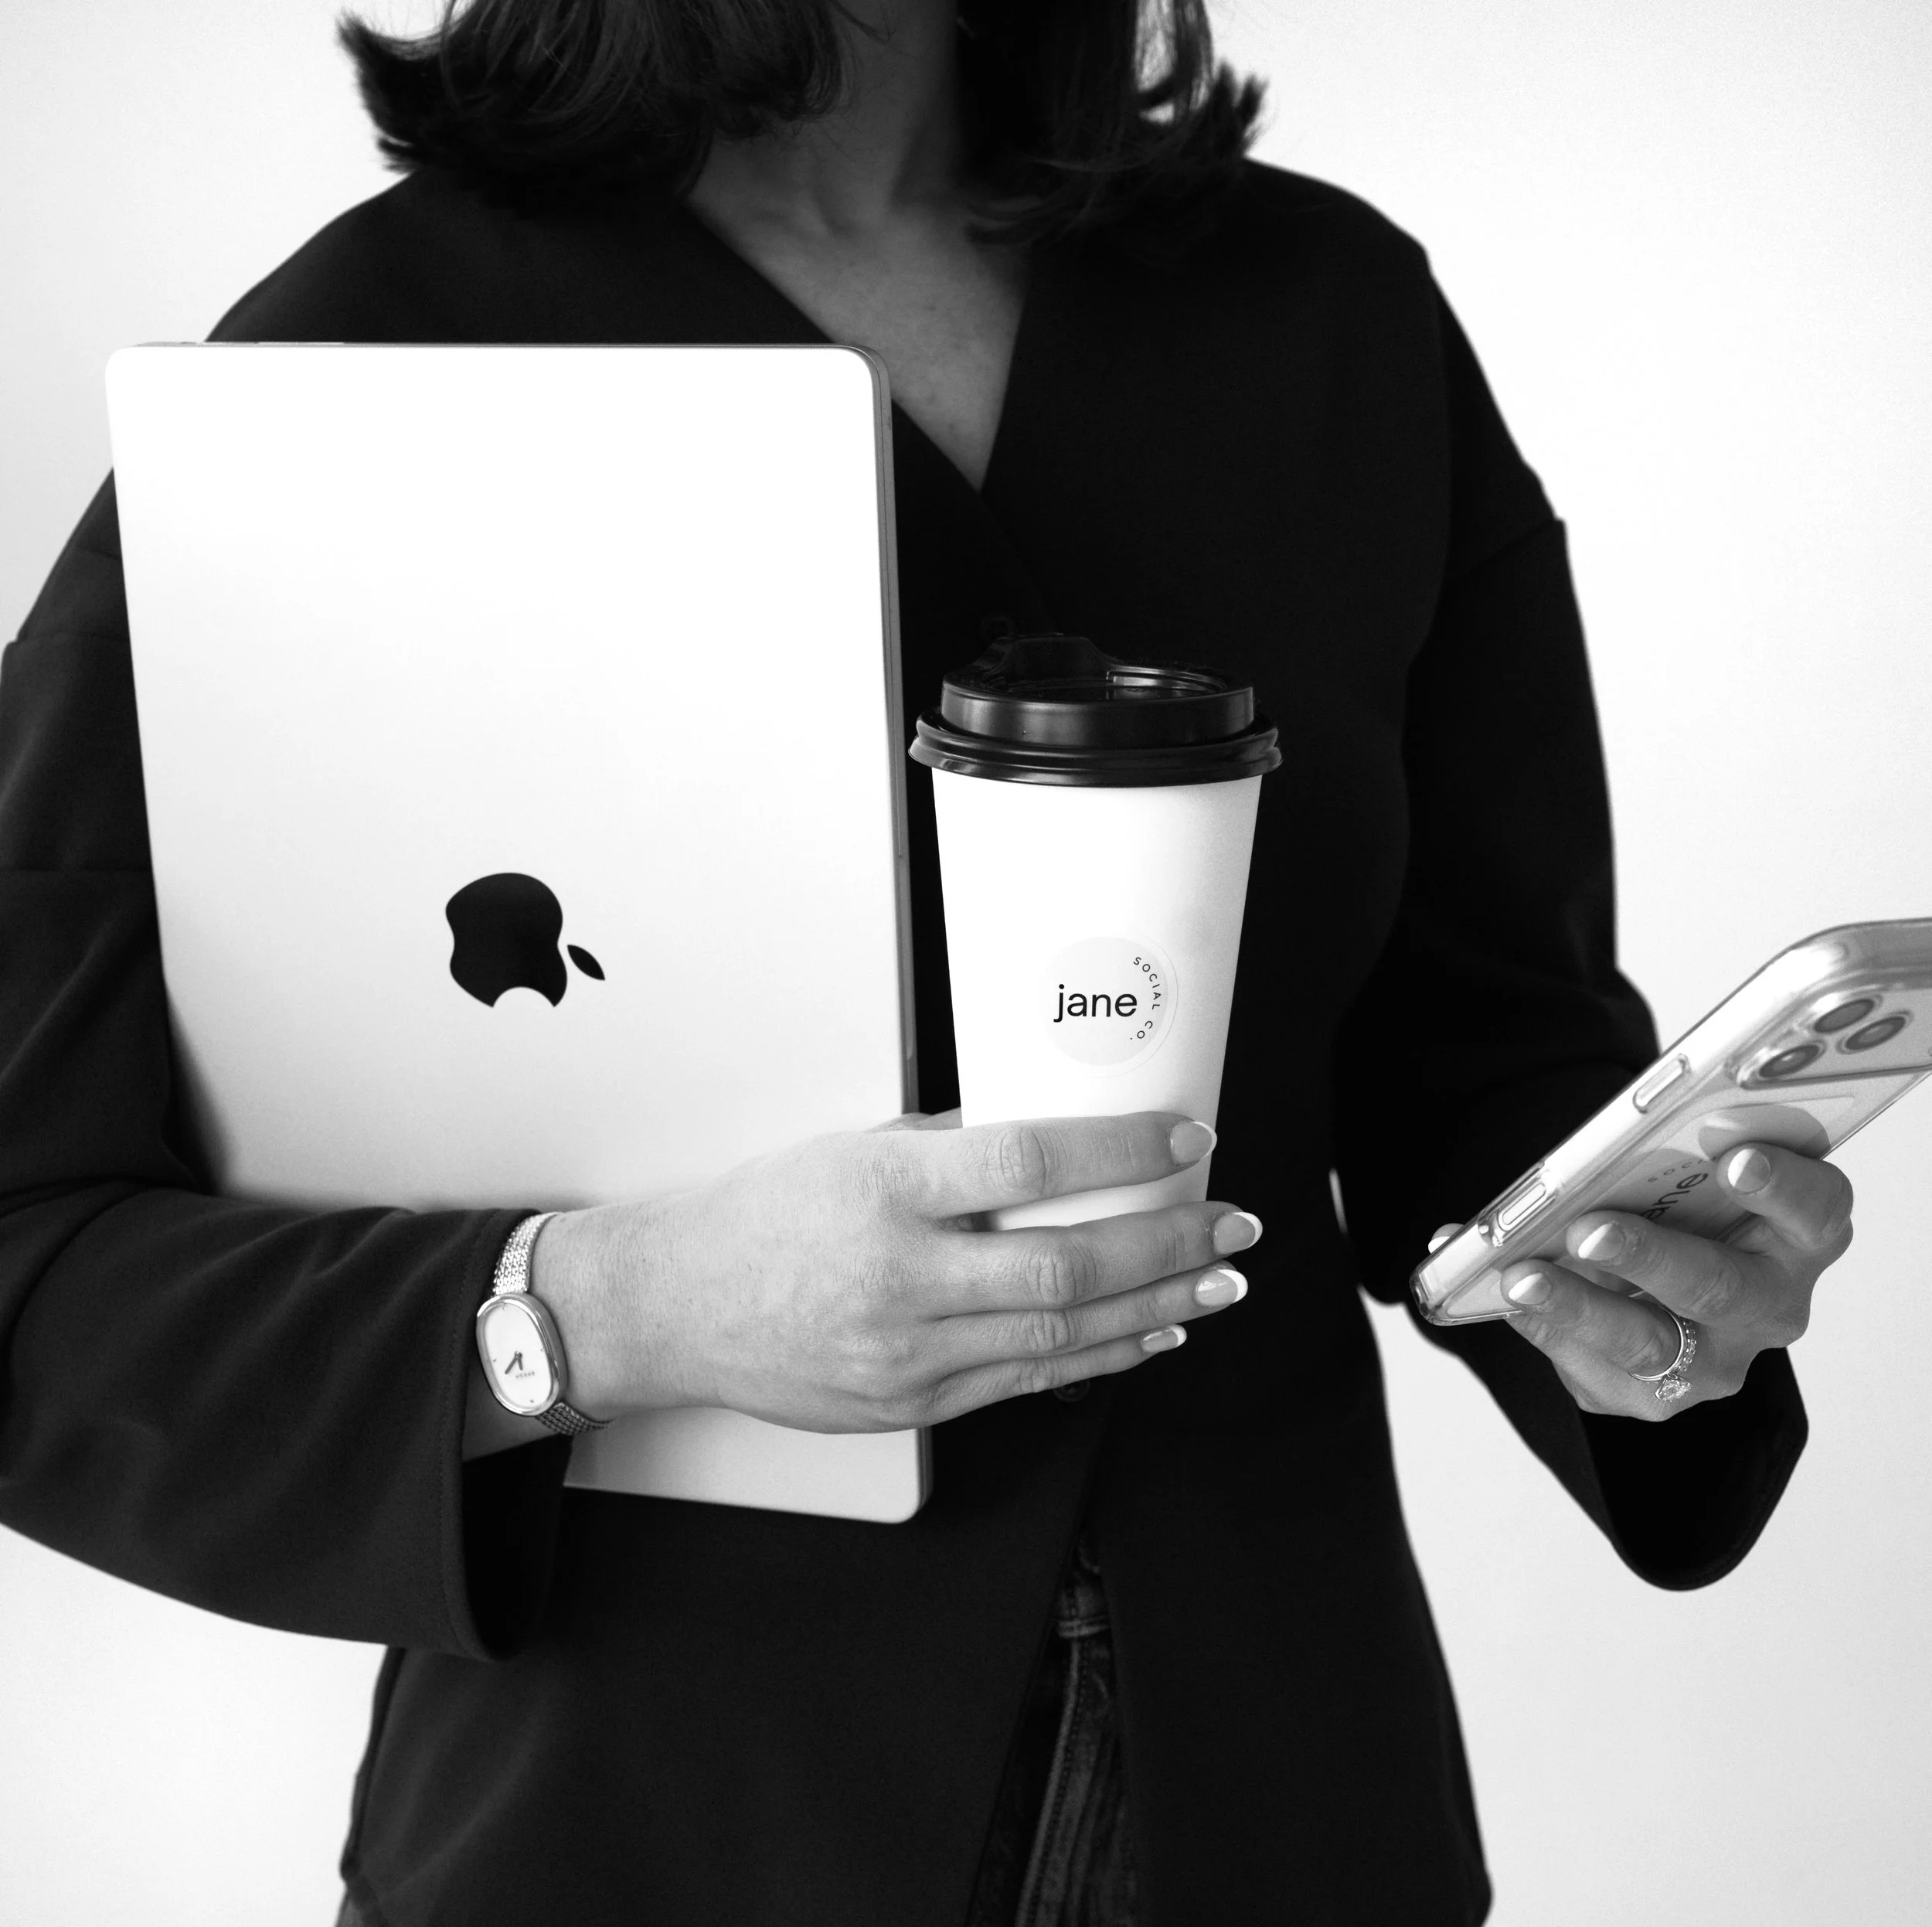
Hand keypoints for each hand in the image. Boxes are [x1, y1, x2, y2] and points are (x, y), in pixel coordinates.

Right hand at [527, 1110, 1261, 1434]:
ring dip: (1157, 1307)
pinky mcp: (912, 1406)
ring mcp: (908, 1353)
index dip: (1124, 1150)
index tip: (1187, 1134)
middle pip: (1068, 1266)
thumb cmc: (763, 1216)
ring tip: (1219, 1281)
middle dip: (1170, 1245)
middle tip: (1235, 1223)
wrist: (678, 1306)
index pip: (1030, 1164)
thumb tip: (1056, 1149)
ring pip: (1063, 1336)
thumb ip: (950, 1153)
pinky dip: (1102, 1358)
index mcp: (886, 1189)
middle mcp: (902, 1275)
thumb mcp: (851, 1151)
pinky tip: (1152, 1334)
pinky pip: (1029, 1383)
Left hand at [1430, 1143, 1851, 1419]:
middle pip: (1719, 1286)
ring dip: (1575, 1307)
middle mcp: (1768, 1305)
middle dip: (1647, 1257)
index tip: (1734, 1159)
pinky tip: (1491, 1292)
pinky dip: (1534, 1322)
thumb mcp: (1694, 1173)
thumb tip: (1595, 1145)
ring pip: (1649, 1345)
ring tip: (1518, 1277)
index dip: (1780, 1187)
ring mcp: (1716, 1360)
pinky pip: (1589, 1369)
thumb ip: (1668, 1155)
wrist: (1663, 1282)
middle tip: (1587, 1230)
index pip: (1814, 1211)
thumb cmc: (1685, 1209)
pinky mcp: (1654, 1395)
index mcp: (1800, 1235)